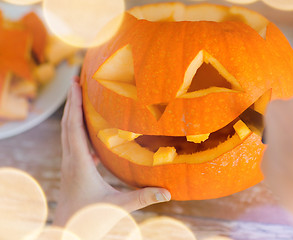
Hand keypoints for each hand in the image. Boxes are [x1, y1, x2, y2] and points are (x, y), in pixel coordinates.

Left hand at [54, 78, 170, 225]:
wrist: (68, 228)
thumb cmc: (89, 217)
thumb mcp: (117, 207)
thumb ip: (142, 198)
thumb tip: (168, 193)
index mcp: (79, 163)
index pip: (74, 127)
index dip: (75, 105)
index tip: (76, 84)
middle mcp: (71, 159)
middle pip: (67, 123)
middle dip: (71, 100)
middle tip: (75, 78)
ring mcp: (69, 163)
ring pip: (68, 131)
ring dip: (72, 112)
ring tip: (79, 95)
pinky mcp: (73, 168)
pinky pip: (74, 142)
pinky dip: (78, 129)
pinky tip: (91, 130)